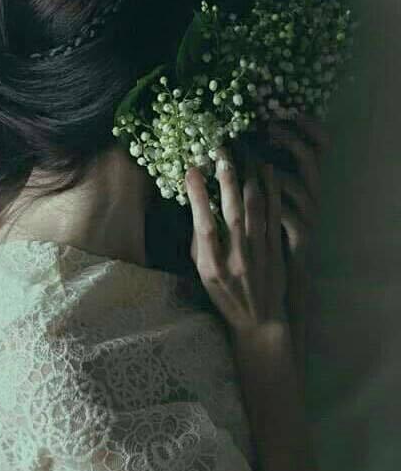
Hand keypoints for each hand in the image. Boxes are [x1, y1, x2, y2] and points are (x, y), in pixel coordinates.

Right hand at [186, 148, 287, 334]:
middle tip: (222, 150)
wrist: (260, 320)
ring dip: (251, 177)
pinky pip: (275, 214)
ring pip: (257, 209)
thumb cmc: (225, 295)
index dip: (197, 196)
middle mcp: (237, 258)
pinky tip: (268, 171)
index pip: (203, 225)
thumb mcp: (202, 273)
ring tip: (245, 152)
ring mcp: (260, 253)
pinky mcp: (277, 249)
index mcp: (212, 266)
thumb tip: (196, 207)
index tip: (191, 170)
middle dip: (227, 178)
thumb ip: (200, 243)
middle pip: (232, 212)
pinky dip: (272, 190)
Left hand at [266, 113, 330, 313]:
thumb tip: (226, 146)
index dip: (308, 126)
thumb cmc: (264, 235)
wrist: (279, 277)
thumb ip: (251, 173)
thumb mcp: (259, 198)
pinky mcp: (302, 237)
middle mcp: (308, 194)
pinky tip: (257, 199)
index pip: (317, 145)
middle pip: (312, 159)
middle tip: (268, 128)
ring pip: (303, 186)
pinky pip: (295, 218)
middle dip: (291, 140)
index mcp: (300, 179)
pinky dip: (277, 206)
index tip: (283, 111)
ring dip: (279, 171)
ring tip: (258, 161)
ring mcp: (308, 215)